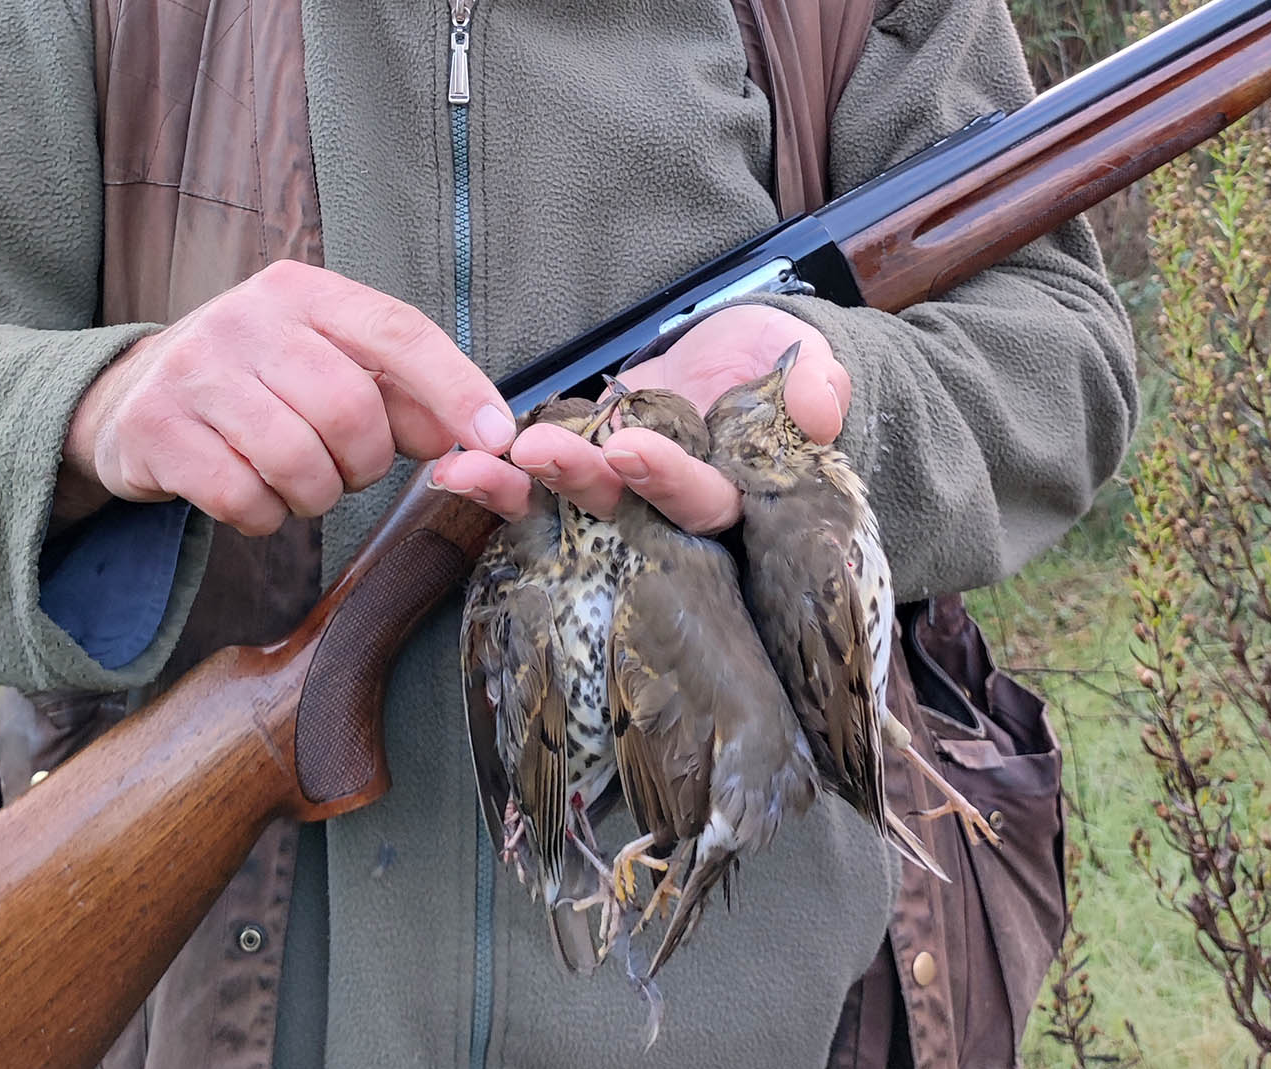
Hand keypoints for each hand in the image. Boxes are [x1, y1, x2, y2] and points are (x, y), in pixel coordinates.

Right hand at [56, 260, 515, 533]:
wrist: (128, 399)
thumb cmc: (254, 386)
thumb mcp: (324, 366)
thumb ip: (401, 394)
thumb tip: (479, 434)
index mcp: (302, 293)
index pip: (397, 331)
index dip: (455, 387)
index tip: (496, 437)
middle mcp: (245, 318)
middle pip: (349, 410)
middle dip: (363, 464)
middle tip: (345, 472)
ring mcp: (195, 370)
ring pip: (297, 462)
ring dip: (313, 496)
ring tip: (296, 483)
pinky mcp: (156, 427)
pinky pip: (243, 498)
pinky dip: (264, 516)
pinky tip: (252, 498)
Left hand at [430, 304, 850, 532]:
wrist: (736, 353)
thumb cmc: (778, 361)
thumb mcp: (807, 359)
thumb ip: (819, 384)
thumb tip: (819, 408)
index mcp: (734, 496)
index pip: (703, 504)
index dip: (666, 480)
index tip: (629, 447)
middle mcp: (670, 512)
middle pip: (624, 513)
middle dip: (579, 482)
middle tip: (538, 450)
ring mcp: (620, 494)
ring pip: (569, 503)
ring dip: (519, 486)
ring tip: (469, 465)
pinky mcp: (579, 469)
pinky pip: (534, 480)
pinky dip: (495, 474)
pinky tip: (451, 463)